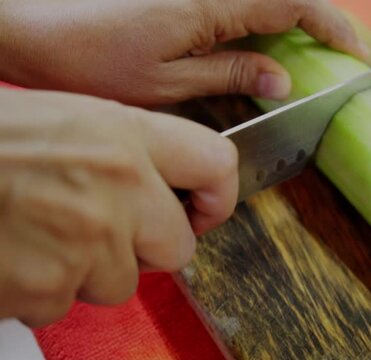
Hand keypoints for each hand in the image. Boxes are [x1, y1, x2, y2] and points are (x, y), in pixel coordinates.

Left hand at [0, 0, 365, 105]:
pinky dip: (266, 17)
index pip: (292, 4)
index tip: (354, 52)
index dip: (330, 25)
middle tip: (340, 51)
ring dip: (296, 16)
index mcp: (211, 3)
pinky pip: (241, 0)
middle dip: (321, 18)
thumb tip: (283, 80)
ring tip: (315, 48)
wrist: (33, 28)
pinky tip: (269, 41)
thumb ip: (231, 74)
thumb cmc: (92, 60)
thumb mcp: (167, 83)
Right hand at [0, 88, 237, 326]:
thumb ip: (130, 151)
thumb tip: (168, 186)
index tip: (204, 209)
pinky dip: (45, 289)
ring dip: (88, 270)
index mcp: (125, 136)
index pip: (216, 164)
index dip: (217, 195)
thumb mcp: (71, 118)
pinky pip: (68, 304)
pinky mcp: (52, 287)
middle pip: (177, 246)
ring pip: (121, 283)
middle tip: (104, 229)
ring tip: (42, 232)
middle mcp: (118, 188)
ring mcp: (88, 241)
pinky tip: (19, 253)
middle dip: (145, 247)